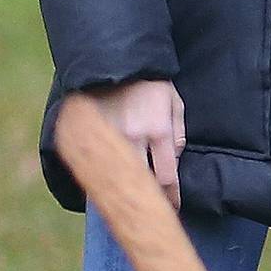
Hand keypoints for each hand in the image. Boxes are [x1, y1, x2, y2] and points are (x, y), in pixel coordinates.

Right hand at [101, 77, 186, 208]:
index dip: (171, 196)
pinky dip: (105, 175)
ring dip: (127, 189)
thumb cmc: (150, 82)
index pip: (166, 176)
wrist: (114, 61)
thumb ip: (178, 132)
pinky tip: (109, 183)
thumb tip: (176, 160)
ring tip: (133, 200)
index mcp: (157, 129)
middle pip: (142, 182)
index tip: (173, 206)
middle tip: (154, 208)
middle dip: (150, 198)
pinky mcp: (92, 133)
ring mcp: (110, 136)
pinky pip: (99, 163)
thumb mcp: (174, 102)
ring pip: (119, 176)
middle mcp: (133, 136)